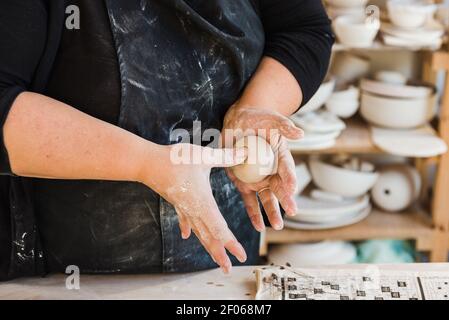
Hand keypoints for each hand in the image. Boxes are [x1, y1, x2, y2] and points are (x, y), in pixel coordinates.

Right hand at [137, 143, 247, 272]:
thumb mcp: (205, 156)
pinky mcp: (176, 202)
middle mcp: (194, 210)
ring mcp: (184, 208)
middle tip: (228, 269)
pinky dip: (188, 228)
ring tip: (215, 259)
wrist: (147, 163)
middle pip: (209, 237)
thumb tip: (246, 153)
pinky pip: (184, 219)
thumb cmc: (175, 159)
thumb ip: (226, 156)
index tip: (240, 255)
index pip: (220, 229)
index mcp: (203, 203)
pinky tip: (186, 236)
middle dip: (219, 253)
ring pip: (198, 232)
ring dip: (208, 246)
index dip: (231, 243)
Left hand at [222, 104, 303, 231]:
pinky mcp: (243, 182)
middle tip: (292, 212)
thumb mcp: (271, 119)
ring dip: (271, 212)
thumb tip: (300, 133)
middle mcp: (272, 171)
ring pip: (266, 198)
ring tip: (277, 225)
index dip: (290, 178)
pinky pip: (248, 200)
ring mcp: (258, 178)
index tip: (292, 188)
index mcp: (281, 157)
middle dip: (285, 200)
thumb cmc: (258, 119)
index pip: (287, 169)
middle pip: (280, 188)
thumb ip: (283, 126)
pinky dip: (253, 213)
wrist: (239, 122)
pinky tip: (258, 226)